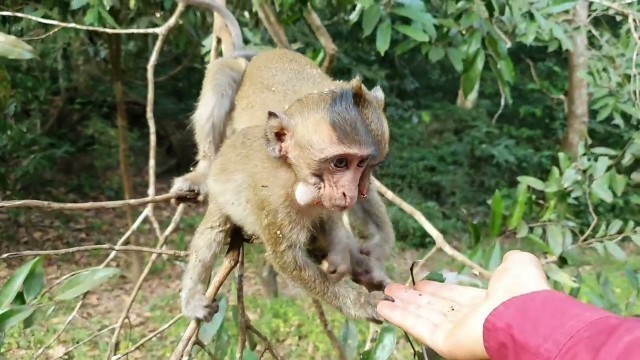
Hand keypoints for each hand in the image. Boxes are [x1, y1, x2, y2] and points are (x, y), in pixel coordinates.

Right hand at [377, 250, 550, 359]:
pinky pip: (418, 327)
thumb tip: (511, 257)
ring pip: (423, 316)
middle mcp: (469, 318)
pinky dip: (399, 317)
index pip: (455, 296)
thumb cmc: (522, 291)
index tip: (420, 282)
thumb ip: (511, 262)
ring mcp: (456, 332)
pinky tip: (383, 306)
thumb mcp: (519, 266)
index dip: (437, 290)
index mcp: (486, 301)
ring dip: (403, 305)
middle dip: (415, 297)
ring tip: (384, 294)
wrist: (525, 318)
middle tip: (395, 287)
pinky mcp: (445, 343)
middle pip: (435, 307)